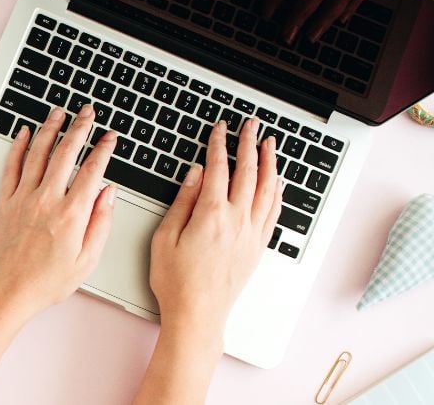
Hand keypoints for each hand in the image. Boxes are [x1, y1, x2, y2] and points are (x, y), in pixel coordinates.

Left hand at [0, 104, 118, 318]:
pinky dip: (18, 147)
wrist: (10, 291)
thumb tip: (109, 193)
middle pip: (65, 153)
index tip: (110, 137)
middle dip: (79, 128)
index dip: (103, 149)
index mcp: (71, 214)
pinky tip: (24, 133)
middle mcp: (46, 201)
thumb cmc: (48, 281)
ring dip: (50, 129)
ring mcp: (23, 198)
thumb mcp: (87, 259)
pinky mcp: (5, 202)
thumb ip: (101, 222)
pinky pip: (11, 167)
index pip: (92, 170)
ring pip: (38, 153)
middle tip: (87, 113)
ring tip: (59, 112)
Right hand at [149, 118, 282, 338]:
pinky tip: (277, 181)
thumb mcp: (164, 237)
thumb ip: (182, 202)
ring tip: (269, 144)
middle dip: (249, 144)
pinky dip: (277, 191)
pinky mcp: (257, 247)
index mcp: (211, 215)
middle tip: (251, 126)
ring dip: (269, 162)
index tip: (220, 129)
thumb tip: (195, 175)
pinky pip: (273, 211)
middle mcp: (237, 221)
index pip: (217, 169)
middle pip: (247, 173)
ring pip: (266, 189)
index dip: (219, 145)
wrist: (198, 314)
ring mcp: (251, 234)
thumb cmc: (176, 282)